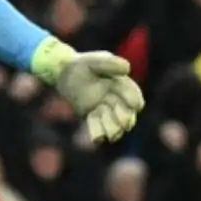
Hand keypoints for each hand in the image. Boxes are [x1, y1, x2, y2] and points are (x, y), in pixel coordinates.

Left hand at [30, 39, 144, 143]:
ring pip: (113, 122)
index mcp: (120, 83)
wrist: (64, 73)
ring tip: (111, 135)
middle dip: (125, 118)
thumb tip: (127, 69)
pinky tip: (96, 139)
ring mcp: (104, 108)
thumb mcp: (95, 61)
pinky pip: (97, 126)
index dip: (134, 99)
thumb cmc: (82, 64)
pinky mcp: (92, 115)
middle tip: (125, 124)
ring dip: (114, 129)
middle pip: (125, 112)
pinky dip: (97, 133)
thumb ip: (110, 63)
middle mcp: (115, 98)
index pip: (132, 93)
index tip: (136, 105)